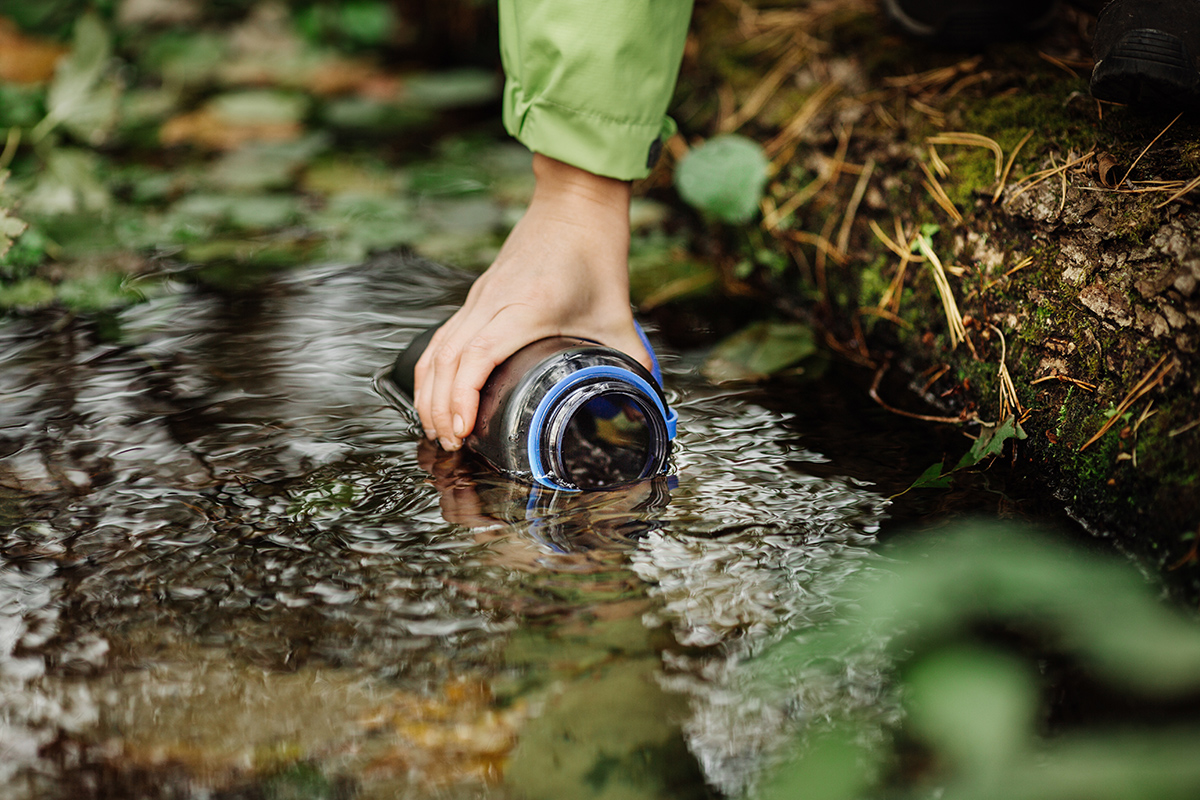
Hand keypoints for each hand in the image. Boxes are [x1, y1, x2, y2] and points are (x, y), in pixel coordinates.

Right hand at [413, 153, 649, 450]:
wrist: (574, 204)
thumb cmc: (593, 251)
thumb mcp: (618, 312)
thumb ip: (631, 358)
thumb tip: (645, 398)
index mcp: (526, 306)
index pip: (479, 354)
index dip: (463, 395)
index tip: (463, 428)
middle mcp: (494, 302)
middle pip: (447, 359)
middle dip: (440, 407)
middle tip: (450, 444)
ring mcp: (480, 298)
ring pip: (438, 349)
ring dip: (430, 392)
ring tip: (439, 429)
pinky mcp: (477, 297)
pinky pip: (443, 337)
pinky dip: (432, 370)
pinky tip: (434, 394)